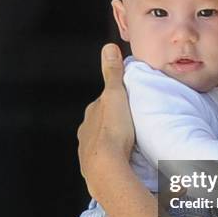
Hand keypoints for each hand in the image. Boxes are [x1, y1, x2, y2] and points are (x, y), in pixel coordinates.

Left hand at [78, 44, 134, 190]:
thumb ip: (113, 74)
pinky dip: (112, 158)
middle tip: (131, 125)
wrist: (106, 167)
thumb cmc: (113, 131)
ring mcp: (87, 151)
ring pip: (101, 142)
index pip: (102, 104)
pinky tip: (123, 160)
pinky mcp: (93, 168)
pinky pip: (104, 160)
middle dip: (113, 123)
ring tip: (129, 144)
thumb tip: (108, 48)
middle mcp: (86, 131)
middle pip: (100, 123)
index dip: (115, 102)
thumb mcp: (115, 96)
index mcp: (91, 114)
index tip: (127, 103)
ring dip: (113, 142)